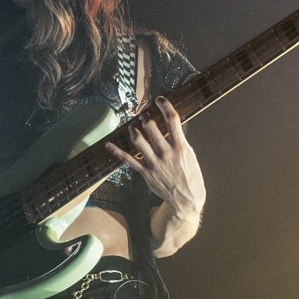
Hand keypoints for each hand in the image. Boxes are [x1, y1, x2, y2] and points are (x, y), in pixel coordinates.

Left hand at [105, 95, 204, 222]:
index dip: (165, 105)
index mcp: (180, 146)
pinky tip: (108, 144)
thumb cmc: (189, 175)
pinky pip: (128, 160)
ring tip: (133, 125)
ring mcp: (154, 163)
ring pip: (138, 140)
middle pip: (151, 127)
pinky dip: (116, 151)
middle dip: (145, 118)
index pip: (172, 119)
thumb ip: (178, 140)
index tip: (159, 99)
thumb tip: (169, 126)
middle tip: (144, 115)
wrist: (187, 198)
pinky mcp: (146, 172)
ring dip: (133, 129)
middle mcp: (166, 153)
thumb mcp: (189, 154)